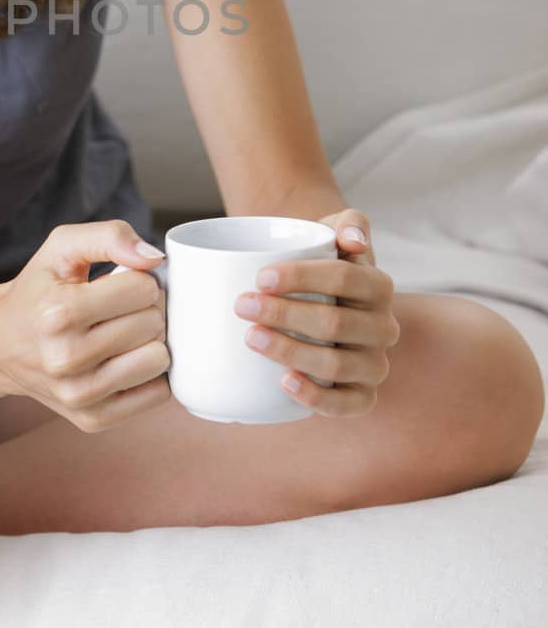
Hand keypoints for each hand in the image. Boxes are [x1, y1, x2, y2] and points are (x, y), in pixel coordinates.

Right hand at [0, 221, 171, 431]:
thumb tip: (154, 259)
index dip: (137, 281)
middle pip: (153, 324)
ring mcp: (78, 395)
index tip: (117, 285)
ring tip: (122, 334)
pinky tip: (122, 361)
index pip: (143, 289)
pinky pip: (157, 394)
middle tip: (119, 310)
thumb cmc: (38, 290)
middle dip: (145, 310)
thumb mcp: (62, 247)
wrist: (0, 344)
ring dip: (149, 343)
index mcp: (58, 312)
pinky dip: (147, 374)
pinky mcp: (92, 419)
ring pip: (159, 361)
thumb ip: (109, 236)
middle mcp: (65, 358)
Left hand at [233, 208, 400, 417]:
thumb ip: (350, 222)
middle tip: (243, 306)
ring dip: (290, 352)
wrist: (317, 296)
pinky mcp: (362, 395)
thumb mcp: (332, 231)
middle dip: (284, 314)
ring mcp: (374, 364)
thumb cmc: (319, 262)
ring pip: (336, 365)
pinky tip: (284, 383)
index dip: (301, 278)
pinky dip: (316, 398)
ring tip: (251, 337)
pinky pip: (347, 405)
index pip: (343, 279)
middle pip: (335, 322)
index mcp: (379, 286)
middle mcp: (384, 327)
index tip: (259, 277)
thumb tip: (353, 240)